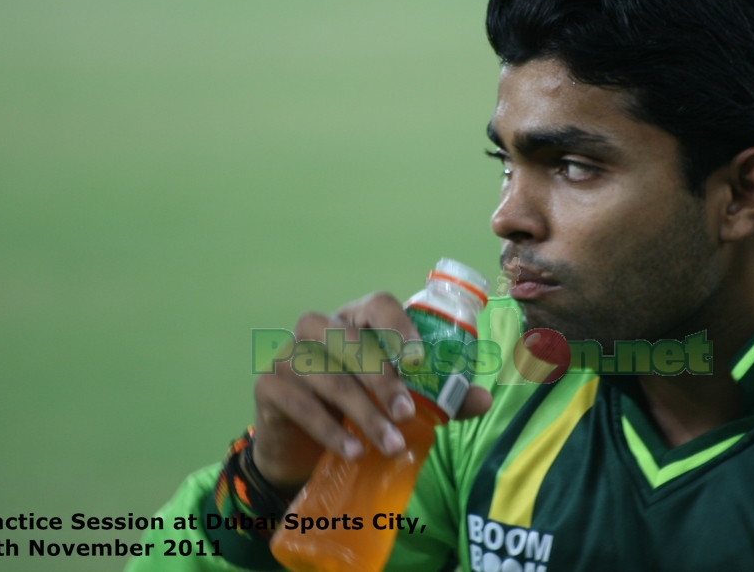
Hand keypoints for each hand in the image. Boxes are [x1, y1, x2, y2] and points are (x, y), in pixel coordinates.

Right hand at [252, 291, 492, 496]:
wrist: (302, 447)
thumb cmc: (357, 410)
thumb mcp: (399, 403)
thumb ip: (441, 399)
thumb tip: (484, 400)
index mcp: (356, 320)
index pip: (376, 303)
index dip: (397, 323)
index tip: (418, 357)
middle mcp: (319, 329)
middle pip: (350, 340)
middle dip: (382, 379)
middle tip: (409, 414)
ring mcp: (289, 354)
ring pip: (326, 375)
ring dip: (362, 412)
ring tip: (390, 444)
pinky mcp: (269, 386)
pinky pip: (300, 403)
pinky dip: (329, 429)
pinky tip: (352, 451)